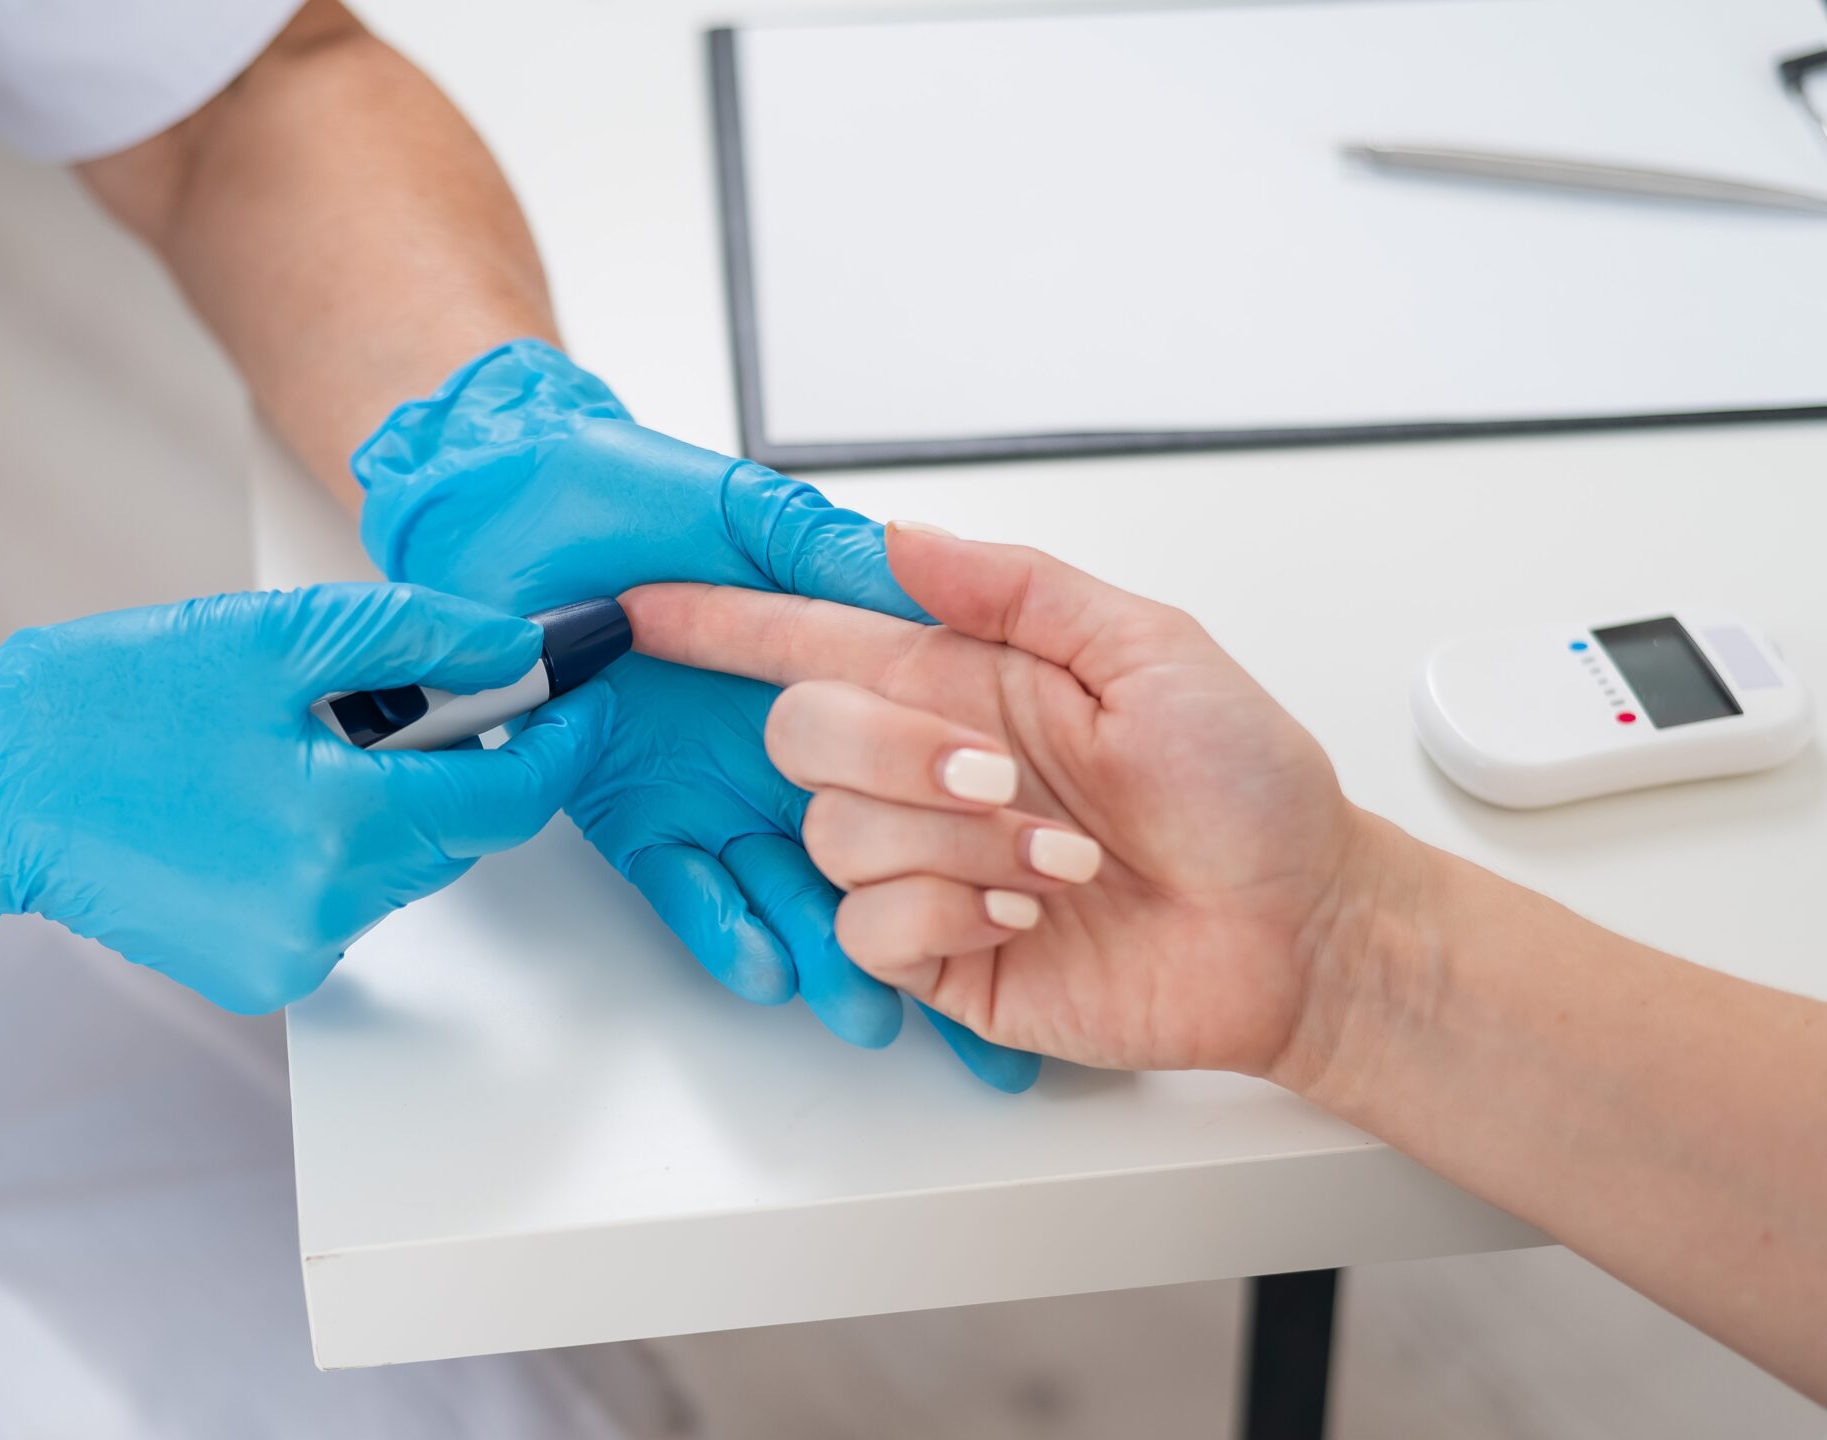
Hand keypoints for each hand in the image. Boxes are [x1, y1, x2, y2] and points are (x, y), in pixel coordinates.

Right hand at [0, 584, 605, 1012]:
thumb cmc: (106, 703)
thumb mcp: (275, 636)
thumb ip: (417, 639)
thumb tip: (518, 648)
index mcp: (338, 828)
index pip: (509, 800)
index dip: (554, 744)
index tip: (574, 695)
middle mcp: (325, 912)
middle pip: (457, 835)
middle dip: (455, 762)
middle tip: (399, 689)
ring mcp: (290, 956)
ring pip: (401, 868)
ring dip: (389, 803)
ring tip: (301, 738)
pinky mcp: (257, 973)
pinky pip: (342, 902)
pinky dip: (334, 846)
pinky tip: (262, 795)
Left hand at [355, 339, 965, 1064]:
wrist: (471, 529)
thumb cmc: (595, 493)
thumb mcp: (730, 508)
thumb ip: (820, 551)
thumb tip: (910, 565)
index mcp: (822, 662)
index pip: (913, 729)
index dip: (971, 783)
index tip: (1046, 841)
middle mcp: (780, 741)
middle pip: (877, 826)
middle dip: (934, 882)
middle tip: (983, 917)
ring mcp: (712, 789)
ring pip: (795, 881)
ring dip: (838, 944)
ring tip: (876, 995)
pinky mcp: (637, 826)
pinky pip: (690, 890)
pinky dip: (727, 929)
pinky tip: (766, 963)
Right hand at [624, 523, 1367, 1077]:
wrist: (1296, 927)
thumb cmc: (1246, 786)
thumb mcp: (1149, 646)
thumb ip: (1017, 586)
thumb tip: (899, 539)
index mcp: (959, 679)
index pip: (809, 637)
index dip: (722, 619)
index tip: (644, 601)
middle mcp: (924, 766)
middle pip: (799, 732)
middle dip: (889, 749)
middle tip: (997, 774)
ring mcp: (923, 861)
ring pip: (832, 834)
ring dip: (954, 842)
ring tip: (1060, 859)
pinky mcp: (934, 950)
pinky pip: (864, 926)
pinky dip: (946, 912)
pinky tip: (1024, 910)